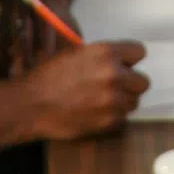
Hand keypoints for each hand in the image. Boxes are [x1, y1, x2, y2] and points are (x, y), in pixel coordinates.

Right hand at [17, 38, 145, 139]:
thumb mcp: (73, 53)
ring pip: (134, 102)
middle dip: (130, 84)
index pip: (139, 52)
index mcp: (105, 52)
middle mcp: (114, 75)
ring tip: (102, 101)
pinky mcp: (108, 121)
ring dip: (122, 102)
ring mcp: (112, 100)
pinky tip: (95, 113)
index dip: (130, 59)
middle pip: (143, 81)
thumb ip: (99, 56)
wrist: (30, 104)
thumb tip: (116, 61)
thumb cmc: (46, 76)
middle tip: (114, 86)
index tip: (124, 65)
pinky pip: (122, 119)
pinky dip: (112, 117)